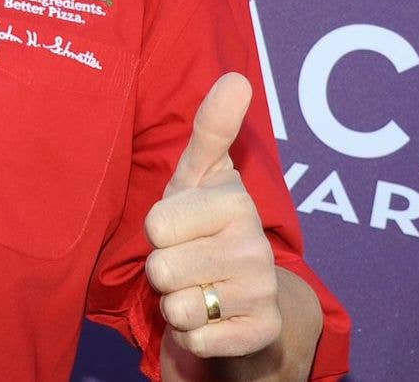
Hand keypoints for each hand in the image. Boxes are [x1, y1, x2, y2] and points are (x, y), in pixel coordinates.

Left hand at [145, 73, 282, 360]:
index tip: (181, 226)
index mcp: (237, 203)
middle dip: (163, 269)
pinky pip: (195, 340)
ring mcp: (262, 293)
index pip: (156, 224)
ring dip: (176, 303)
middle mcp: (257, 247)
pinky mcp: (259, 333)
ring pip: (176, 306)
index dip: (158, 231)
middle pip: (161, 267)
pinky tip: (210, 320)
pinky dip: (191, 336)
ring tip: (197, 287)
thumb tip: (237, 76)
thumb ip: (211, 128)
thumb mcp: (199, 176)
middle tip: (186, 261)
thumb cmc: (203, 226)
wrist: (241, 297)